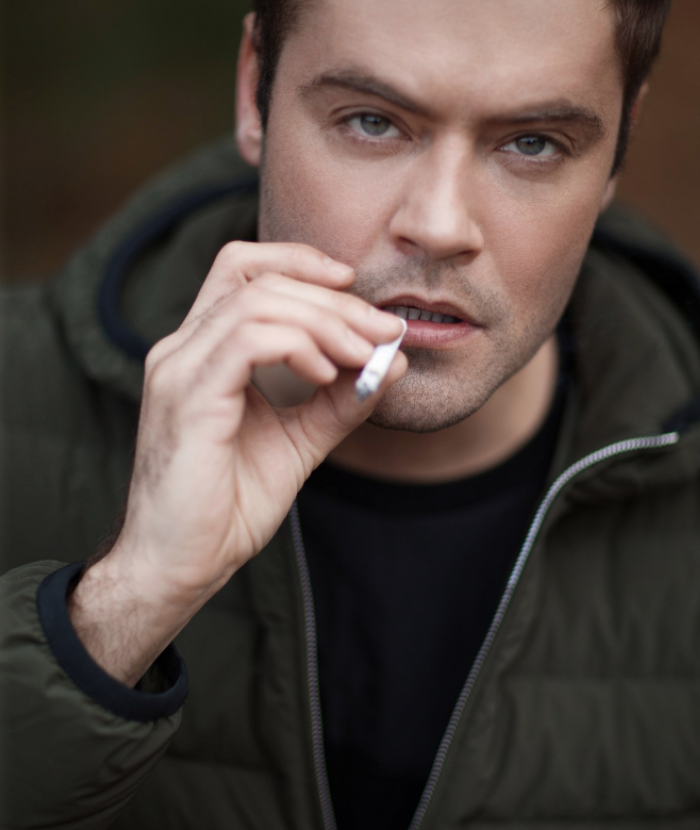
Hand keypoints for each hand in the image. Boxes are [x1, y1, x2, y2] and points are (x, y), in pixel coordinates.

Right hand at [71, 241, 404, 682]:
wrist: (178, 567)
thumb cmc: (224, 509)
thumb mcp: (298, 442)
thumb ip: (340, 400)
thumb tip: (393, 361)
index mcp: (200, 352)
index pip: (243, 269)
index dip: (300, 262)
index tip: (355, 287)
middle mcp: (181, 349)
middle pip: (259, 279)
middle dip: (333, 299)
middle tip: (384, 329)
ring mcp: (179, 369)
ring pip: (257, 300)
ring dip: (325, 321)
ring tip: (363, 354)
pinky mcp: (188, 397)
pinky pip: (248, 340)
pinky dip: (298, 345)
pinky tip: (325, 373)